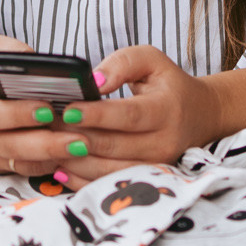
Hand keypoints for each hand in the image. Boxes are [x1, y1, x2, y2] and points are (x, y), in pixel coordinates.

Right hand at [0, 36, 84, 178]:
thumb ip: (15, 53)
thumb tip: (49, 67)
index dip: (19, 115)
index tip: (49, 110)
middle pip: (9, 146)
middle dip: (47, 145)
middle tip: (80, 141)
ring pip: (18, 163)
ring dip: (51, 158)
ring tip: (82, 149)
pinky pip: (22, 170)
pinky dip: (47, 165)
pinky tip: (70, 156)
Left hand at [50, 45, 223, 190]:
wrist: (198, 116)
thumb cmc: (168, 84)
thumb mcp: (151, 60)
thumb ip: (122, 63)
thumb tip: (93, 80)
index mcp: (166, 110)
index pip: (128, 115)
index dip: (97, 115)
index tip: (67, 110)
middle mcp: (163, 142)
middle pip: (114, 146)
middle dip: (76, 137)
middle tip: (46, 126)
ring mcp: (155, 166)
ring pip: (109, 170)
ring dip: (75, 160)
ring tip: (47, 145)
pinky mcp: (144, 180)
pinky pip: (109, 185)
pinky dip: (81, 180)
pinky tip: (59, 168)